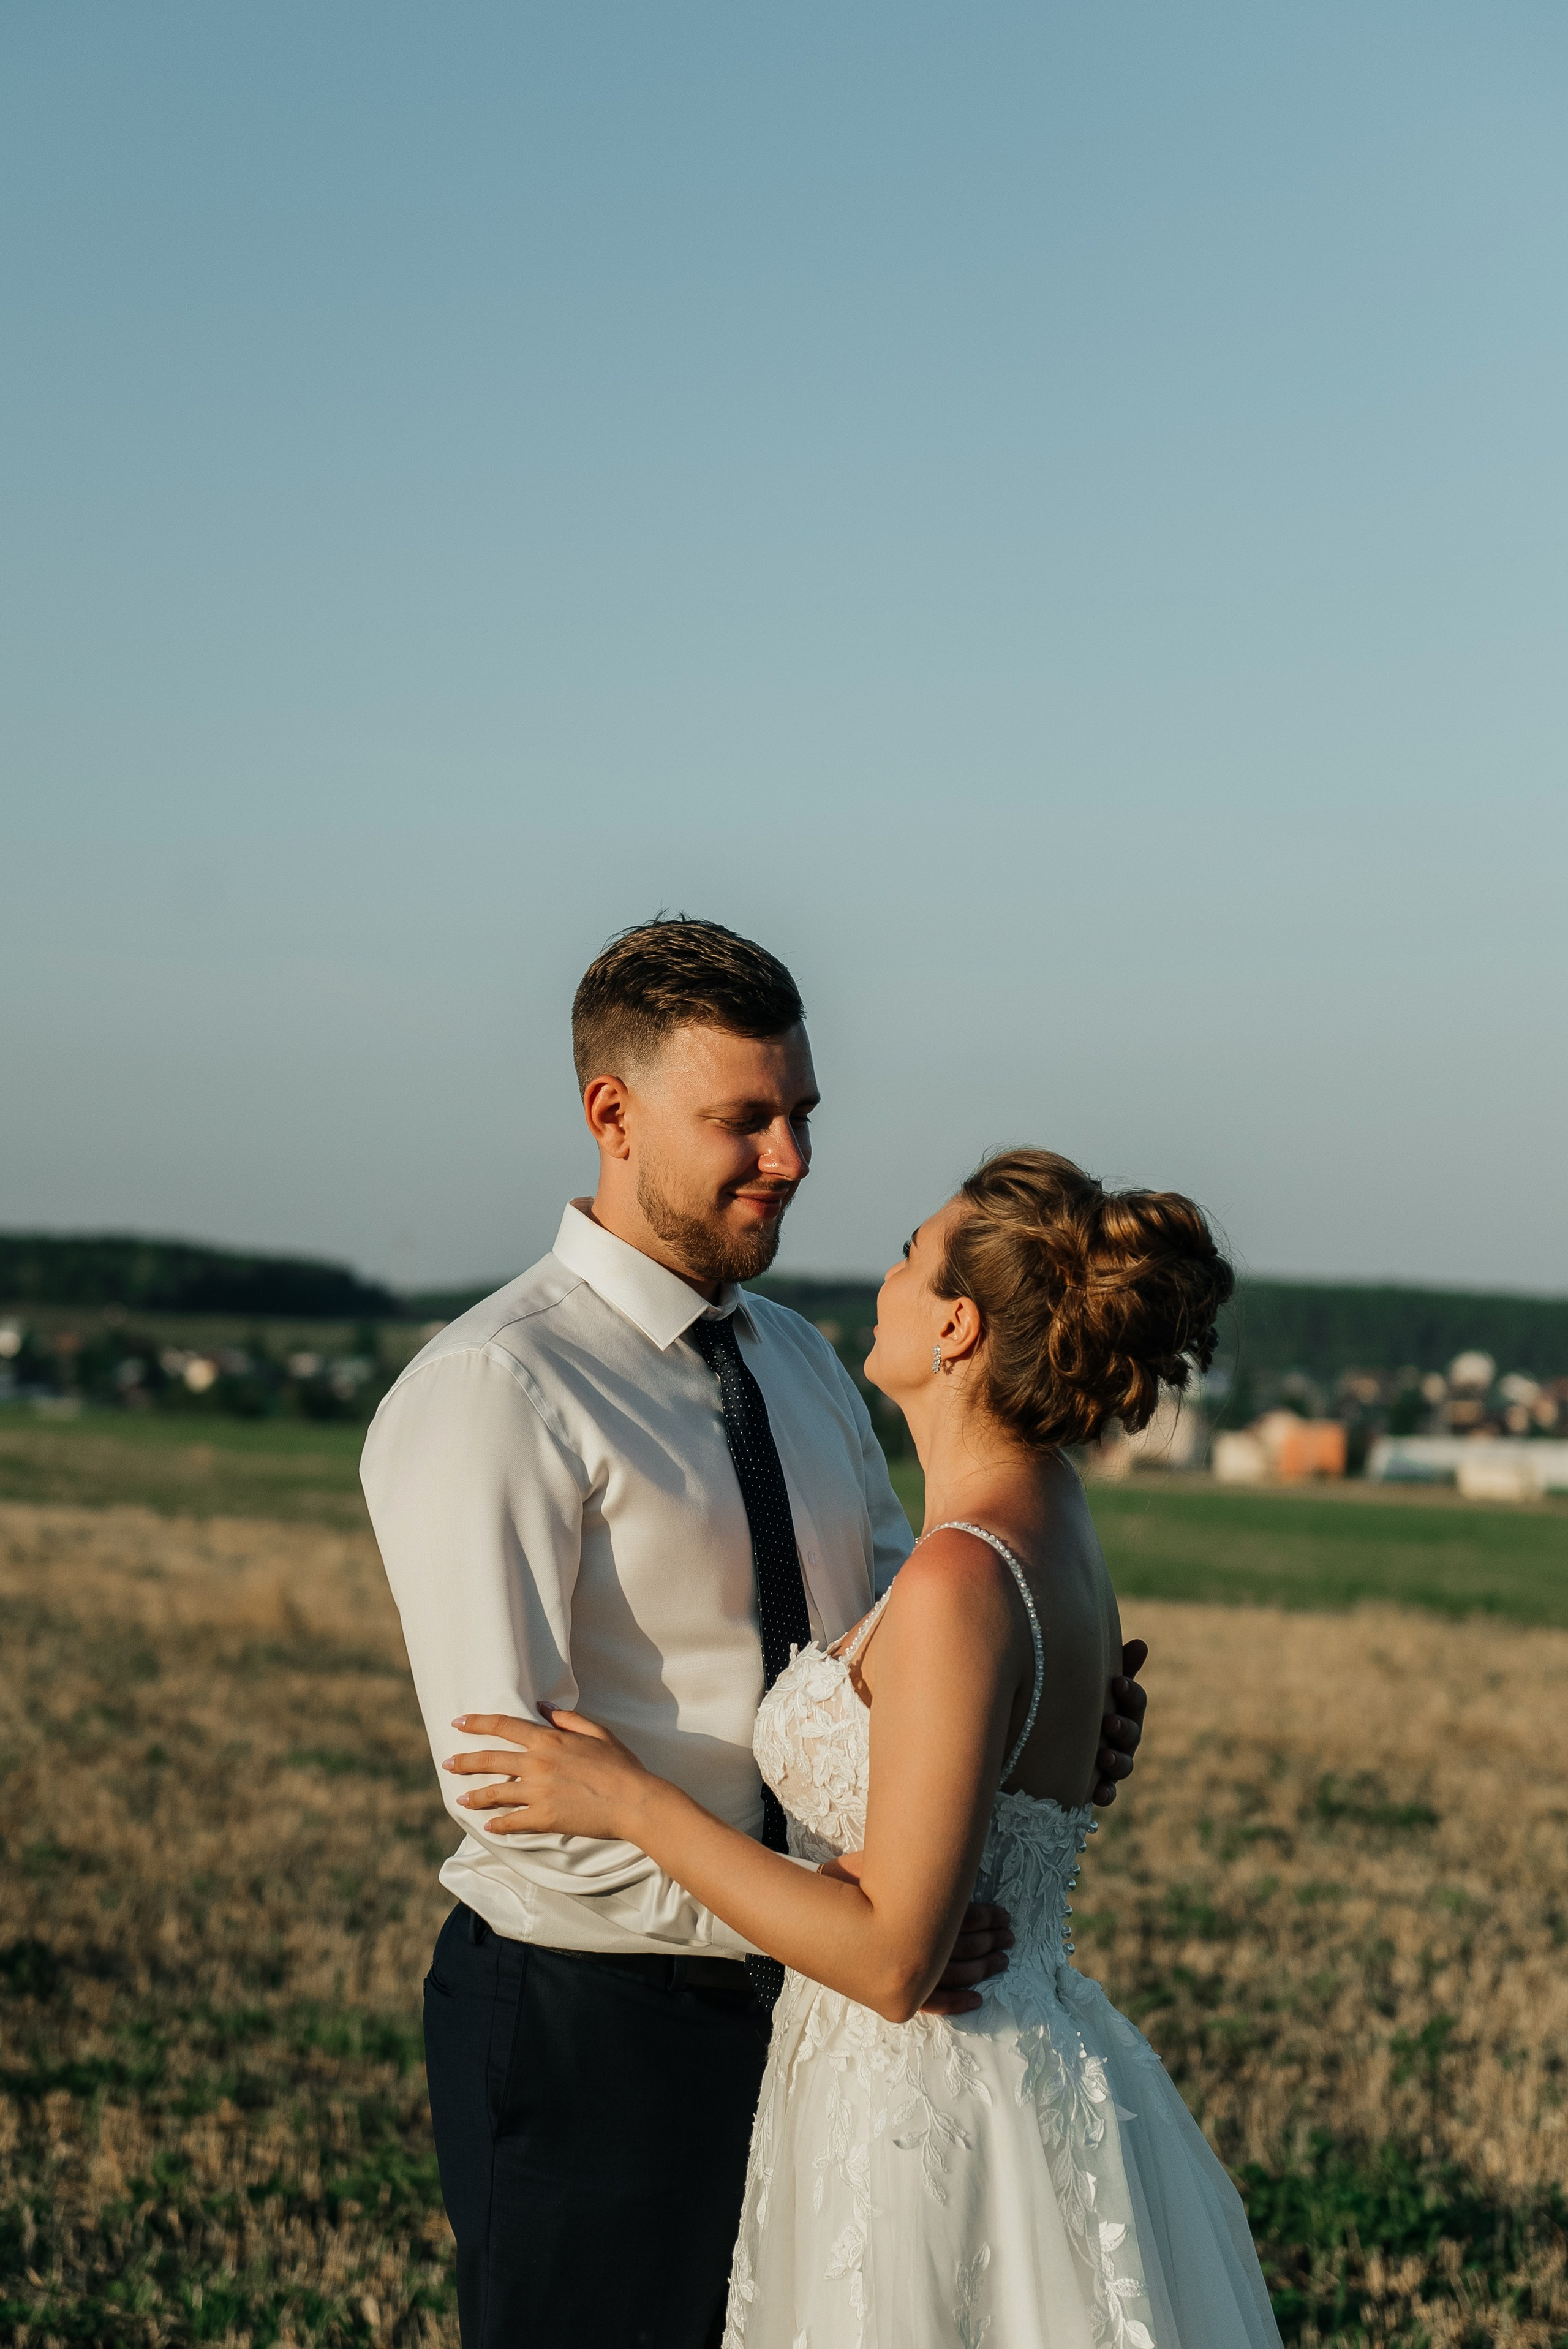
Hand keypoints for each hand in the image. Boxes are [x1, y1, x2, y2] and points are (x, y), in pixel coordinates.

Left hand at [443, 1707, 651, 1840]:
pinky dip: (497, 1824)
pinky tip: (488, 1826)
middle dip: (464, 1761)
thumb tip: (543, 1707)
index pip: (504, 1726)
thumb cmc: (621, 1765)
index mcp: (549, 1740)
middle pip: (490, 1760)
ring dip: (474, 1796)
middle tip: (447, 1763)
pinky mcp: (544, 1818)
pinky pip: (512, 1822)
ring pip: (495, 1793)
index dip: (477, 1723)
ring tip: (460, 1798)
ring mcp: (538, 1793)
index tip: (458, 1723)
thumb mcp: (598, 1732)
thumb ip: (568, 1719)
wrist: (634, 1801)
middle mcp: (538, 1764)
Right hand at [821, 1851, 1012, 2016]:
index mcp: (914, 1912)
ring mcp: (907, 1974)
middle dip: (991, 1940)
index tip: (1003, 1915)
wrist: (812, 1914)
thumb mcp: (880, 1864)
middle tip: (1010, 1935)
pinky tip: (978, 1998)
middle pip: (963, 1946)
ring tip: (1002, 1959)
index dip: (985, 1917)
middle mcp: (914, 1945)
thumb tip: (950, 1863)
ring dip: (983, 1966)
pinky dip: (958, 2002)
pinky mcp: (897, 1994)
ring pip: (955, 1974)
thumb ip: (912, 1871)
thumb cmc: (849, 1881)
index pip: (961, 1918)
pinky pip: (934, 2004)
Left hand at [1093, 1637, 1147, 1806]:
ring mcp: (1113, 1762)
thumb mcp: (1098, 1682)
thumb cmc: (1084, 1699)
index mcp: (1126, 1709)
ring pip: (1123, 1765)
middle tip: (1109, 1721)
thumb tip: (1142, 1643)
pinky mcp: (1099, 1784)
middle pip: (1133, 1733)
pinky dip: (1105, 1794)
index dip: (1130, 1692)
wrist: (1059, 1734)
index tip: (1118, 1682)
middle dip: (1124, 1728)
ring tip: (1104, 1756)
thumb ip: (1120, 1666)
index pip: (1136, 1700)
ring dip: (1117, 1761)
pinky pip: (1107, 1793)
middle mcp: (1124, 1737)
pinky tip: (1097, 1794)